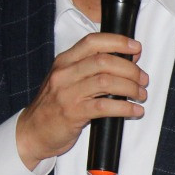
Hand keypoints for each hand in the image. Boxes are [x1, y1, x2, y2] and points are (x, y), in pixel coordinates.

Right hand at [15, 33, 147, 167]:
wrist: (32, 132)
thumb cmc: (53, 106)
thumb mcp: (65, 79)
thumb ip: (88, 69)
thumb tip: (124, 61)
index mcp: (64, 61)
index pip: (93, 42)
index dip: (118, 42)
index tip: (136, 48)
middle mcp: (64, 74)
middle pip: (104, 61)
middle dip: (130, 69)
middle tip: (143, 79)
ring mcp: (67, 93)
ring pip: (106, 81)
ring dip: (131, 87)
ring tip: (140, 95)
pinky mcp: (73, 113)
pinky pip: (104, 106)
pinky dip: (125, 107)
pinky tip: (134, 110)